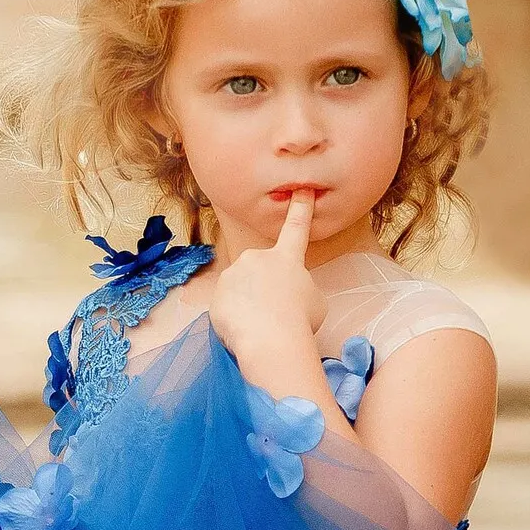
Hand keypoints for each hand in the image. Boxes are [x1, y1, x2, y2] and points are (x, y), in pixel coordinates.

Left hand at [208, 191, 327, 361]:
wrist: (271, 339)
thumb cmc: (299, 321)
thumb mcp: (313, 300)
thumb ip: (298, 287)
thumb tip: (283, 294)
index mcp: (286, 258)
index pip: (296, 228)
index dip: (300, 208)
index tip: (302, 189)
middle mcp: (256, 258)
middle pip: (260, 271)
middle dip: (264, 288)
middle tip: (275, 312)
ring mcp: (233, 275)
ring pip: (240, 290)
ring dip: (248, 304)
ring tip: (261, 324)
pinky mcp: (216, 295)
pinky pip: (226, 307)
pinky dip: (234, 319)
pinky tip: (245, 330)